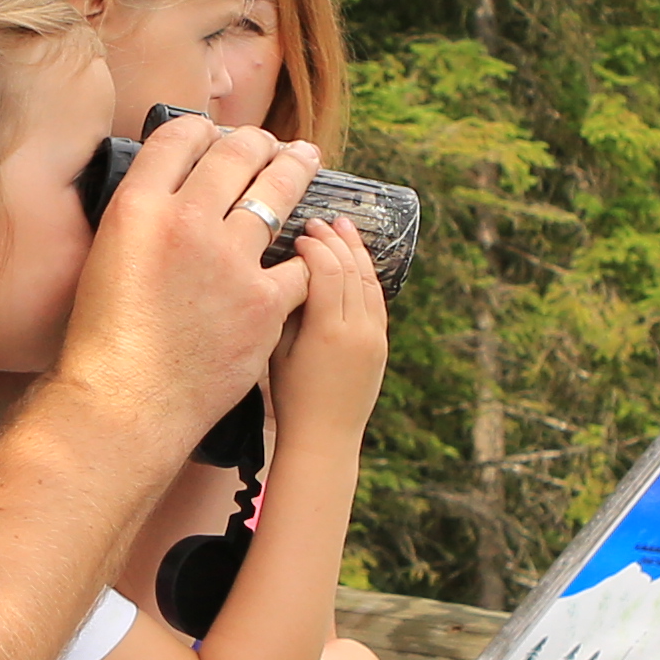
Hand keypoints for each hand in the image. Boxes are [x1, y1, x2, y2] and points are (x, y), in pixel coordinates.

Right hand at [53, 115, 315, 455]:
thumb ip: (140, 221)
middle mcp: (185, 221)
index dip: (201, 130)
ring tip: (305, 160)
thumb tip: (168, 196)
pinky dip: (304, 260)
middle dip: (259, 141)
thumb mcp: (104, 259)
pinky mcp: (264, 301)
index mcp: (137, 208)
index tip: (214, 134)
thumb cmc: (105, 342)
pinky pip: (301, 266)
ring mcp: (230, 260)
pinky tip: (309, 253)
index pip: (178, 138)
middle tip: (271, 143)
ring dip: (295, 170)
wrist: (125, 406)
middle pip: (236, 153)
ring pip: (278, 193)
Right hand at [265, 210, 387, 435]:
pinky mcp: (381, 345)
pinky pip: (377, 300)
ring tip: (344, 228)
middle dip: (335, 241)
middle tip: (320, 222)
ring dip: (356, 251)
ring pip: (369, 281)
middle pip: (351, 269)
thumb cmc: (290, 398)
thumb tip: (294, 271)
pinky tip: (356, 262)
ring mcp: (375, 337)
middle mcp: (358, 330)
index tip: (299, 234)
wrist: (325, 437)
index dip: (314, 247)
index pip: (327, 270)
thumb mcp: (278, 351)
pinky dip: (366, 275)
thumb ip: (289, 309)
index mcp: (328, 331)